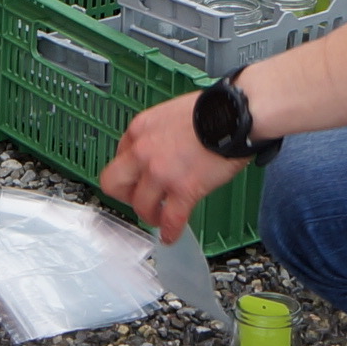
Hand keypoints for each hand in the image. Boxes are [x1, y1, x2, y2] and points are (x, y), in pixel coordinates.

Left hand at [100, 93, 249, 242]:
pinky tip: (171, 235)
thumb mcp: (171, 112)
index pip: (120, 156)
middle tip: (140, 198)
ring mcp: (161, 173)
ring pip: (140, 207)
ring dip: (150, 215)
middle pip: (114, 184)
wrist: (233, 115)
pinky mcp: (184, 190)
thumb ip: (159, 133)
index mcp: (140, 129)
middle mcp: (143, 151)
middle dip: (126, 195)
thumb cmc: (211, 110)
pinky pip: (171, 220)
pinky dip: (170, 231)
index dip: (131, 170)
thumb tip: (163, 149)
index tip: (139, 178)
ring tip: (160, 218)